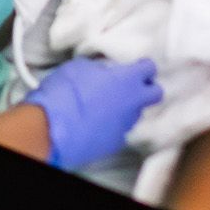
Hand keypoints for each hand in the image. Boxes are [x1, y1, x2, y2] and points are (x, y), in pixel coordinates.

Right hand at [25, 56, 162, 168]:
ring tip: (107, 105)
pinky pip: (120, 130)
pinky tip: (97, 122)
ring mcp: (126, 125)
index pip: (149, 68)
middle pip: (155, 94)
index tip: (136, 66)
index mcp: (127, 79)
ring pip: (136, 113)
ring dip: (127, 108)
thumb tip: (102, 72)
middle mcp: (133, 103)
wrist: (53, 128)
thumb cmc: (65, 92)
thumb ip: (99, 68)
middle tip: (132, 86)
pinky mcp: (115, 143)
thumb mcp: (79, 67)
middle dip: (147, 89)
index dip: (143, 66)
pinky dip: (113, 125)